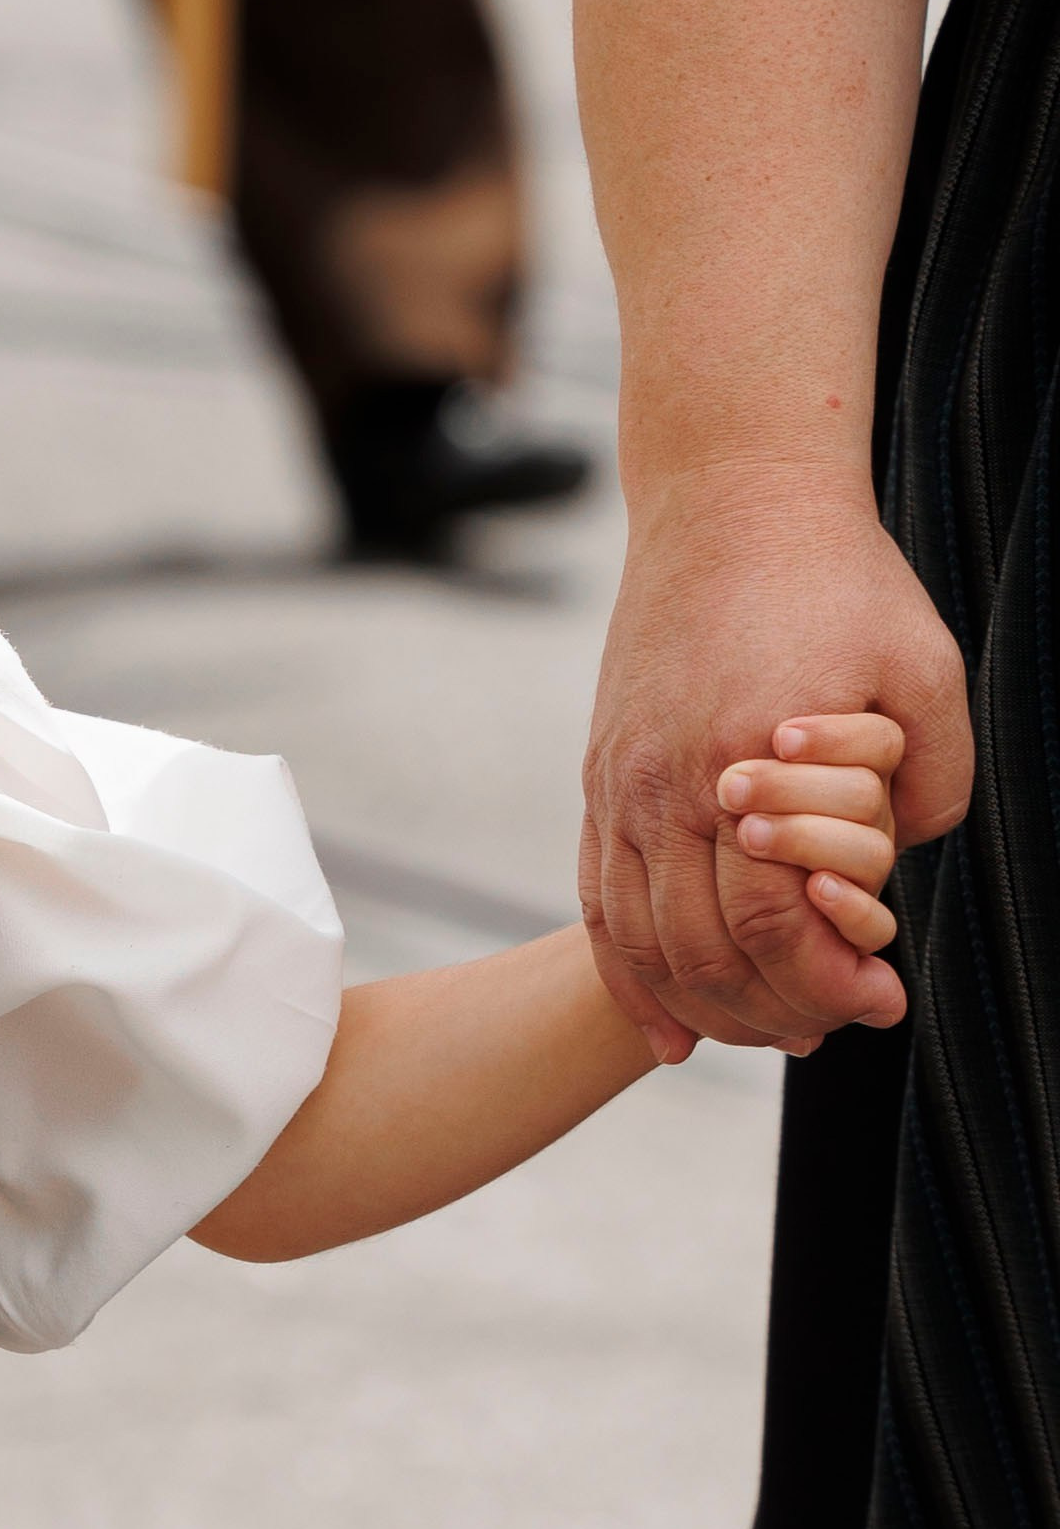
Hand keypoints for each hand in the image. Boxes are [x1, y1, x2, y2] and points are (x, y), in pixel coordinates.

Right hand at [582, 462, 970, 1058]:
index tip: (883, 998)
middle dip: (773, 1010)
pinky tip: (666, 1029)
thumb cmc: (837, 579)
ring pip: (639, 939)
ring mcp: (619, 779)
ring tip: (767, 1031)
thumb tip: (902, 867)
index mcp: (745, 759)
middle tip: (836, 1026)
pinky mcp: (601, 772)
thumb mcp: (926, 670)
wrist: (729, 497)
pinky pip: (595, 899)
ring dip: (703, 1008)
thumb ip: (932, 782)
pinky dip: (627, 976)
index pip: (770, 922)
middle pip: (699, 950)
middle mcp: (664, 780)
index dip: (829, 980)